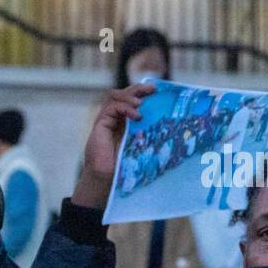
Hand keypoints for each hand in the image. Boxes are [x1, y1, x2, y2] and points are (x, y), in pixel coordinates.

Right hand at [73, 84, 155, 208]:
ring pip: (115, 97)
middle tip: (153, 89)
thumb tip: (168, 124)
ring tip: (141, 102)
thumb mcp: (141, 145)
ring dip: (129, 95)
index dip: (142, 92)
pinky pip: (111, 108)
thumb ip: (147, 133)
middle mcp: (113, 118)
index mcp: (123, 121)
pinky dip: (124, 108)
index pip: (131, 99)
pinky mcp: (100, 125)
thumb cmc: (123, 166)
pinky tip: (136, 116)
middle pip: (123, 94)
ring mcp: (105, 121)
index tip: (157, 91)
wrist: (106, 179)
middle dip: (138, 89)